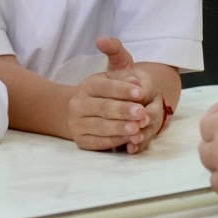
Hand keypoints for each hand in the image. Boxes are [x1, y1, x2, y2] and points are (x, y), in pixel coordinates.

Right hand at [67, 37, 165, 152]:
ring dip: (120, 128)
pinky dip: (114, 141)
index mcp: (87, 85)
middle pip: (103, 108)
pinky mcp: (80, 140)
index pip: (105, 86)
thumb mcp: (114, 77)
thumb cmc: (107, 92)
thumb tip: (136, 82)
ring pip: (100, 126)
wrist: (84, 111)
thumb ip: (124, 74)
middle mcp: (77, 104)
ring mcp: (76, 123)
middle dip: (123, 110)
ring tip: (136, 128)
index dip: (123, 89)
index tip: (140, 92)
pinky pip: (98, 143)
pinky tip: (128, 139)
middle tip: (141, 112)